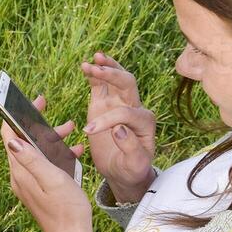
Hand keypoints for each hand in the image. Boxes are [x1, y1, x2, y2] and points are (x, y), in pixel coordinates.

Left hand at [0, 94, 93, 231]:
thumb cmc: (66, 210)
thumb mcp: (51, 180)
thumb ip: (32, 159)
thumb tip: (11, 139)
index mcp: (20, 172)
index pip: (9, 135)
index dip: (16, 114)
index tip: (32, 100)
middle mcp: (20, 176)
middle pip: (22, 140)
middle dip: (36, 122)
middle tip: (47, 107)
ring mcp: (29, 183)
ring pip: (36, 151)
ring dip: (50, 137)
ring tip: (70, 128)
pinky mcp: (39, 190)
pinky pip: (44, 164)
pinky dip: (56, 154)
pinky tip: (74, 152)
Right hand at [80, 52, 157, 202]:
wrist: (123, 171)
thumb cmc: (132, 169)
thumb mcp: (135, 164)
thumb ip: (131, 147)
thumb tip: (119, 128)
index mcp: (144, 122)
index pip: (125, 112)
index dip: (106, 120)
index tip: (87, 132)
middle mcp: (135, 108)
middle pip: (127, 83)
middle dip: (112, 74)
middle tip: (96, 69)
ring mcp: (119, 104)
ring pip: (116, 78)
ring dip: (106, 67)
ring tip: (92, 59)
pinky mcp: (104, 104)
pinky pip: (101, 85)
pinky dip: (95, 74)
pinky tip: (86, 66)